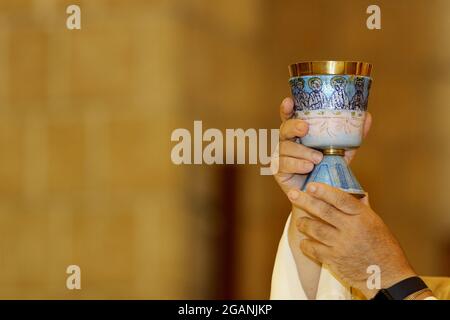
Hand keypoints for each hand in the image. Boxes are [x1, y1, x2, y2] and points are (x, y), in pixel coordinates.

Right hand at [273, 98, 371, 196]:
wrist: (321, 197)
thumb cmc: (329, 170)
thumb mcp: (342, 151)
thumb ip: (352, 135)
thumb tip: (367, 116)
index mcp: (300, 133)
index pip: (290, 116)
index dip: (287, 108)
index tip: (289, 101)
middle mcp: (289, 142)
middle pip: (284, 128)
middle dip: (293, 126)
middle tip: (305, 128)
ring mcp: (281, 156)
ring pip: (285, 147)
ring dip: (302, 152)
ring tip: (317, 159)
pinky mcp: (278, 170)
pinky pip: (284, 164)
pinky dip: (297, 164)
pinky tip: (307, 167)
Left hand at [287, 182, 416, 298]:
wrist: (388, 277)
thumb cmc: (384, 248)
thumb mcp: (377, 223)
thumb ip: (363, 209)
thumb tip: (357, 194)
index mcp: (362, 217)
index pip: (340, 198)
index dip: (324, 191)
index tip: (311, 185)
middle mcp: (351, 229)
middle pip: (323, 211)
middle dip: (305, 201)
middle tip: (292, 194)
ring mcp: (341, 245)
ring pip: (315, 229)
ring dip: (304, 223)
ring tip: (300, 221)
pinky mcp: (334, 260)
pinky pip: (313, 249)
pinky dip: (306, 244)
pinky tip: (304, 241)